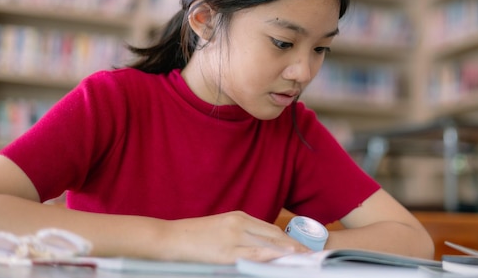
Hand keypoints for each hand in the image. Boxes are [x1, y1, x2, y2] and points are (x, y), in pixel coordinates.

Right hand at [162, 211, 310, 263]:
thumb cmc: (192, 236)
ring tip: (303, 259)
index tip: (300, 247)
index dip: (287, 239)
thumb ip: (239, 235)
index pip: (270, 228)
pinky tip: (284, 259)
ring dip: (288, 252)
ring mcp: (234, 237)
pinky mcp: (226, 253)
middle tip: (308, 254)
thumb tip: (259, 246)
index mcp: (238, 216)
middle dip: (292, 245)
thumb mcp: (220, 229)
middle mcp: (239, 223)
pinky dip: (272, 256)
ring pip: (269, 243)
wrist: (169, 238)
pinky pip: (255, 254)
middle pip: (274, 234)